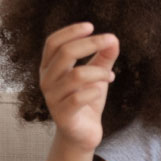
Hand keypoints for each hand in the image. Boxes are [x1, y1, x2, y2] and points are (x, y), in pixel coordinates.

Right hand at [39, 22, 119, 150]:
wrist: (82, 133)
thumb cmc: (86, 100)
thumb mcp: (96, 74)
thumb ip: (103, 57)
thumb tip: (113, 39)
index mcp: (50, 67)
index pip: (53, 43)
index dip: (70, 32)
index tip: (91, 26)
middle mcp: (47, 80)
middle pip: (64, 53)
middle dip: (90, 43)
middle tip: (111, 40)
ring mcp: (52, 98)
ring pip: (76, 75)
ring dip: (98, 71)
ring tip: (109, 76)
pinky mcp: (63, 115)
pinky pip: (79, 98)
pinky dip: (95, 90)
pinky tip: (101, 90)